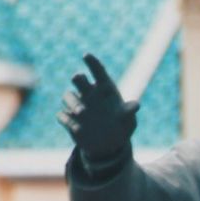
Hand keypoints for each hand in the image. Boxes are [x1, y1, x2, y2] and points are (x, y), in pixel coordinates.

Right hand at [57, 53, 138, 167]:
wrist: (108, 145)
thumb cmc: (121, 127)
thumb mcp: (128, 121)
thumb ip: (129, 111)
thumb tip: (136, 105)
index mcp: (104, 88)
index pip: (97, 71)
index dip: (92, 62)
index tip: (86, 55)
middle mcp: (88, 93)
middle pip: (79, 80)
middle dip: (77, 78)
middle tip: (77, 77)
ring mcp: (77, 105)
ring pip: (68, 97)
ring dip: (72, 102)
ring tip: (82, 112)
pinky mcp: (69, 120)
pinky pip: (63, 116)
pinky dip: (68, 120)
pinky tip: (76, 129)